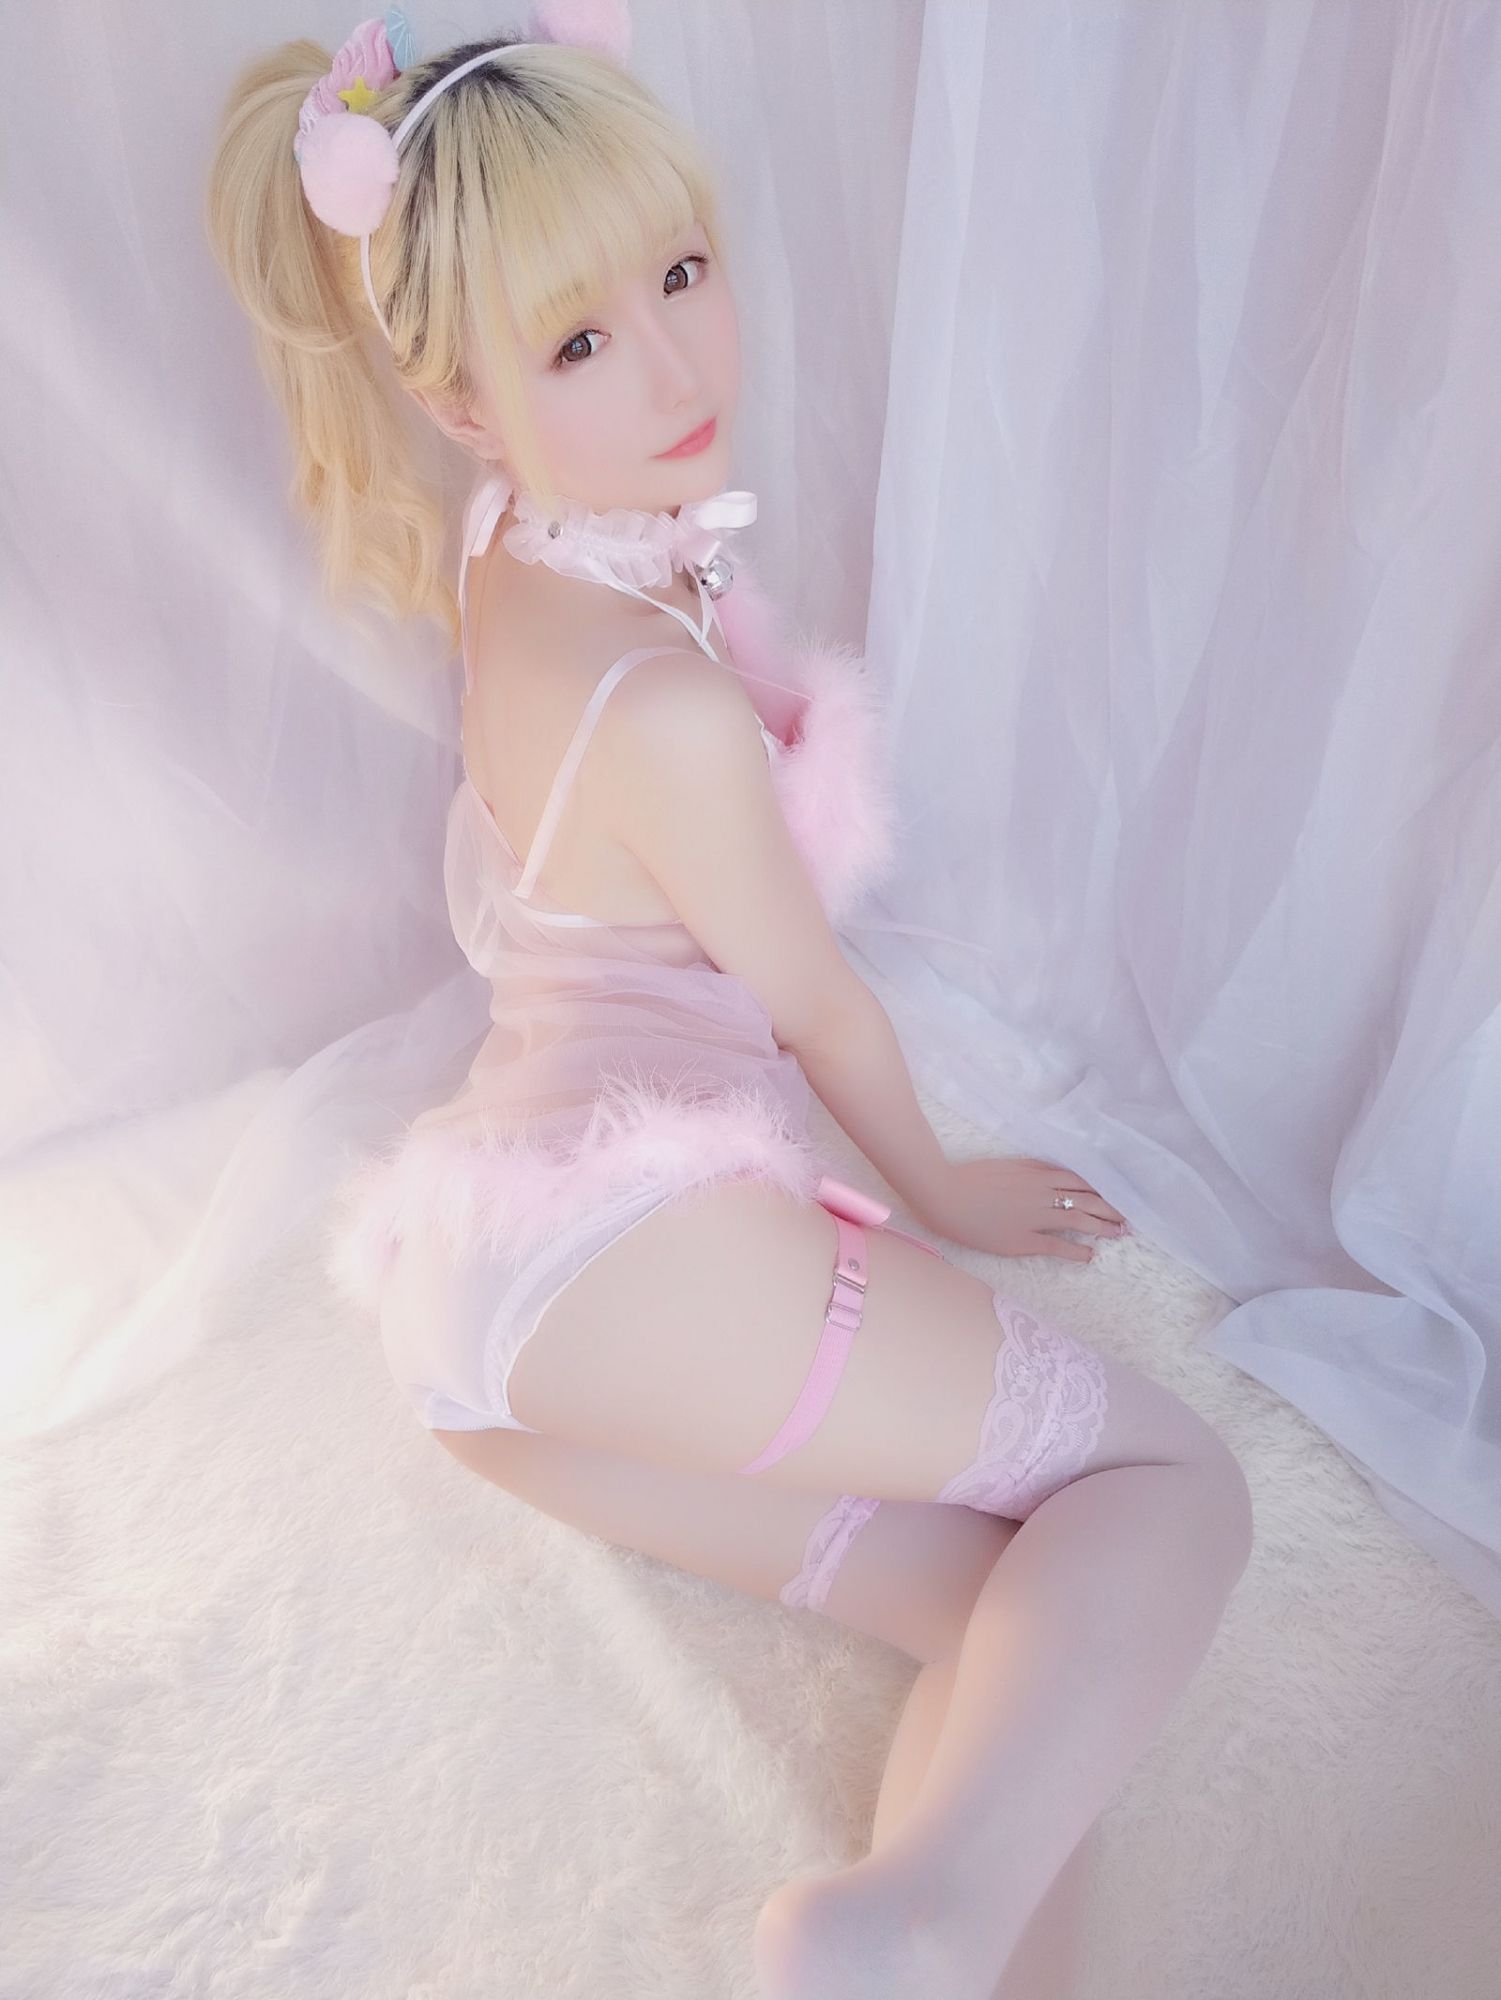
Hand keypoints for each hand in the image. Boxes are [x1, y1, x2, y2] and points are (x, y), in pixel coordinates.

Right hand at [913, 1155, 1129, 1261]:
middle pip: (1086, 1199)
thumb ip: (1033, 1168)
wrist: (945, 1195)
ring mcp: (1034, 1218)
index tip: (1118, 1195)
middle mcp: (1042, 1194)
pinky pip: (1056, 1246)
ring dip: (1102, 1228)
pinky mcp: (1022, 1240)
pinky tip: (1090, 1256)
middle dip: (1111, 1209)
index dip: (1102, 1189)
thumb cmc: (971, 1178)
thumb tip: (1055, 1172)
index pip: (1081, 1180)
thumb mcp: (1008, 1165)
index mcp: (1038, 1174)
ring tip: (1119, 1234)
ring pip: (1078, 1220)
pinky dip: (1076, 1252)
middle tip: (1128, 1219)